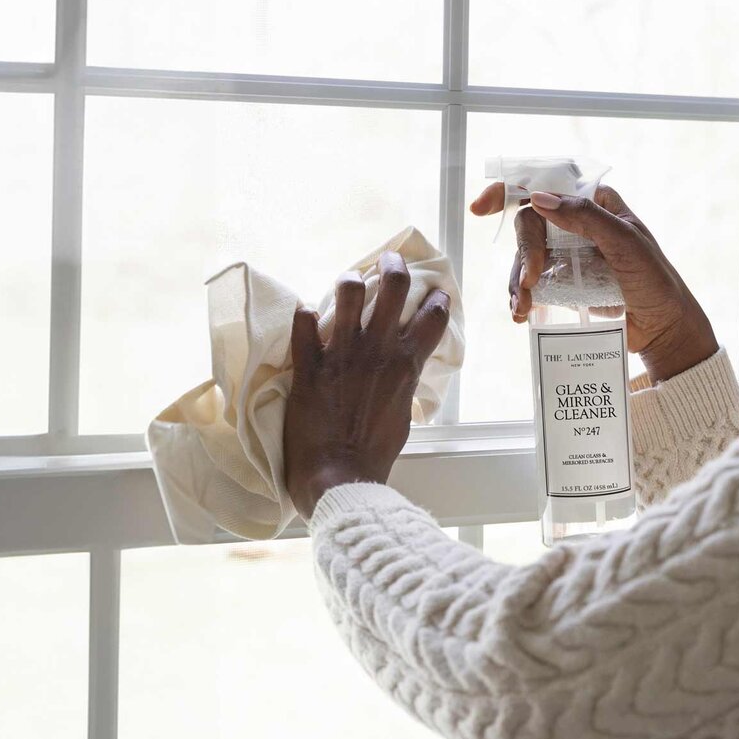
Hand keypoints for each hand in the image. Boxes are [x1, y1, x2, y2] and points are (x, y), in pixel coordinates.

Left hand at [284, 251, 451, 520]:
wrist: (339, 478)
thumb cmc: (373, 455)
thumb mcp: (402, 415)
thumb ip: (404, 384)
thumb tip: (404, 371)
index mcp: (406, 364)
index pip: (433, 314)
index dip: (435, 296)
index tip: (433, 290)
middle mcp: (378, 351)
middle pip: (394, 285)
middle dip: (393, 264)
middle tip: (389, 260)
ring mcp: (342, 355)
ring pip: (349, 291)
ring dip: (349, 281)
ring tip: (348, 283)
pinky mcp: (309, 367)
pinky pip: (302, 324)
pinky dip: (303, 316)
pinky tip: (304, 314)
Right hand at [468, 181, 717, 380]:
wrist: (663, 329)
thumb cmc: (655, 281)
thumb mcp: (625, 244)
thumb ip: (585, 218)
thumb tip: (539, 199)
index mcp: (596, 204)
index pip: (548, 186)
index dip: (509, 190)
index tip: (481, 207)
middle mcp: (578, 224)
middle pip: (530, 224)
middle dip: (524, 253)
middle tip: (531, 282)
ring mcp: (568, 254)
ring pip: (525, 257)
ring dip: (518, 282)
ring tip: (523, 309)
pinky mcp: (563, 282)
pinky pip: (531, 283)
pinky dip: (522, 297)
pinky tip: (521, 314)